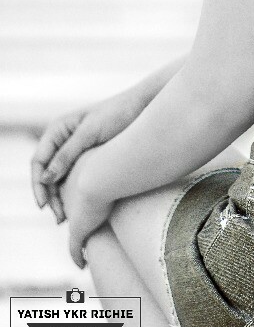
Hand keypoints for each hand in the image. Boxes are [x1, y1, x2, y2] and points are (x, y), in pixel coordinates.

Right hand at [31, 89, 147, 222]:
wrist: (142, 107)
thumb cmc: (117, 113)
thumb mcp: (90, 133)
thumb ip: (67, 154)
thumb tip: (45, 179)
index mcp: (57, 129)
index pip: (38, 161)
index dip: (37, 184)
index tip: (44, 205)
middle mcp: (61, 140)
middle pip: (45, 173)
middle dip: (48, 196)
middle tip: (59, 219)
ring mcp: (73, 150)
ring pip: (57, 179)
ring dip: (59, 198)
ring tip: (66, 219)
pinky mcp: (86, 157)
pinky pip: (72, 178)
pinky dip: (72, 192)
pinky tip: (78, 207)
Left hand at [58, 150, 114, 269]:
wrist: (105, 170)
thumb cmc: (116, 157)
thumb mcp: (117, 153)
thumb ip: (123, 156)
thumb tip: (141, 154)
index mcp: (75, 171)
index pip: (73, 185)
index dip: (78, 194)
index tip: (87, 201)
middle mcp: (69, 192)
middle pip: (70, 206)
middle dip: (76, 214)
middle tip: (86, 223)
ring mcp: (72, 212)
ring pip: (73, 226)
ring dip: (79, 236)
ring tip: (87, 245)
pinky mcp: (78, 229)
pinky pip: (74, 247)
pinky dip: (76, 256)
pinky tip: (81, 264)